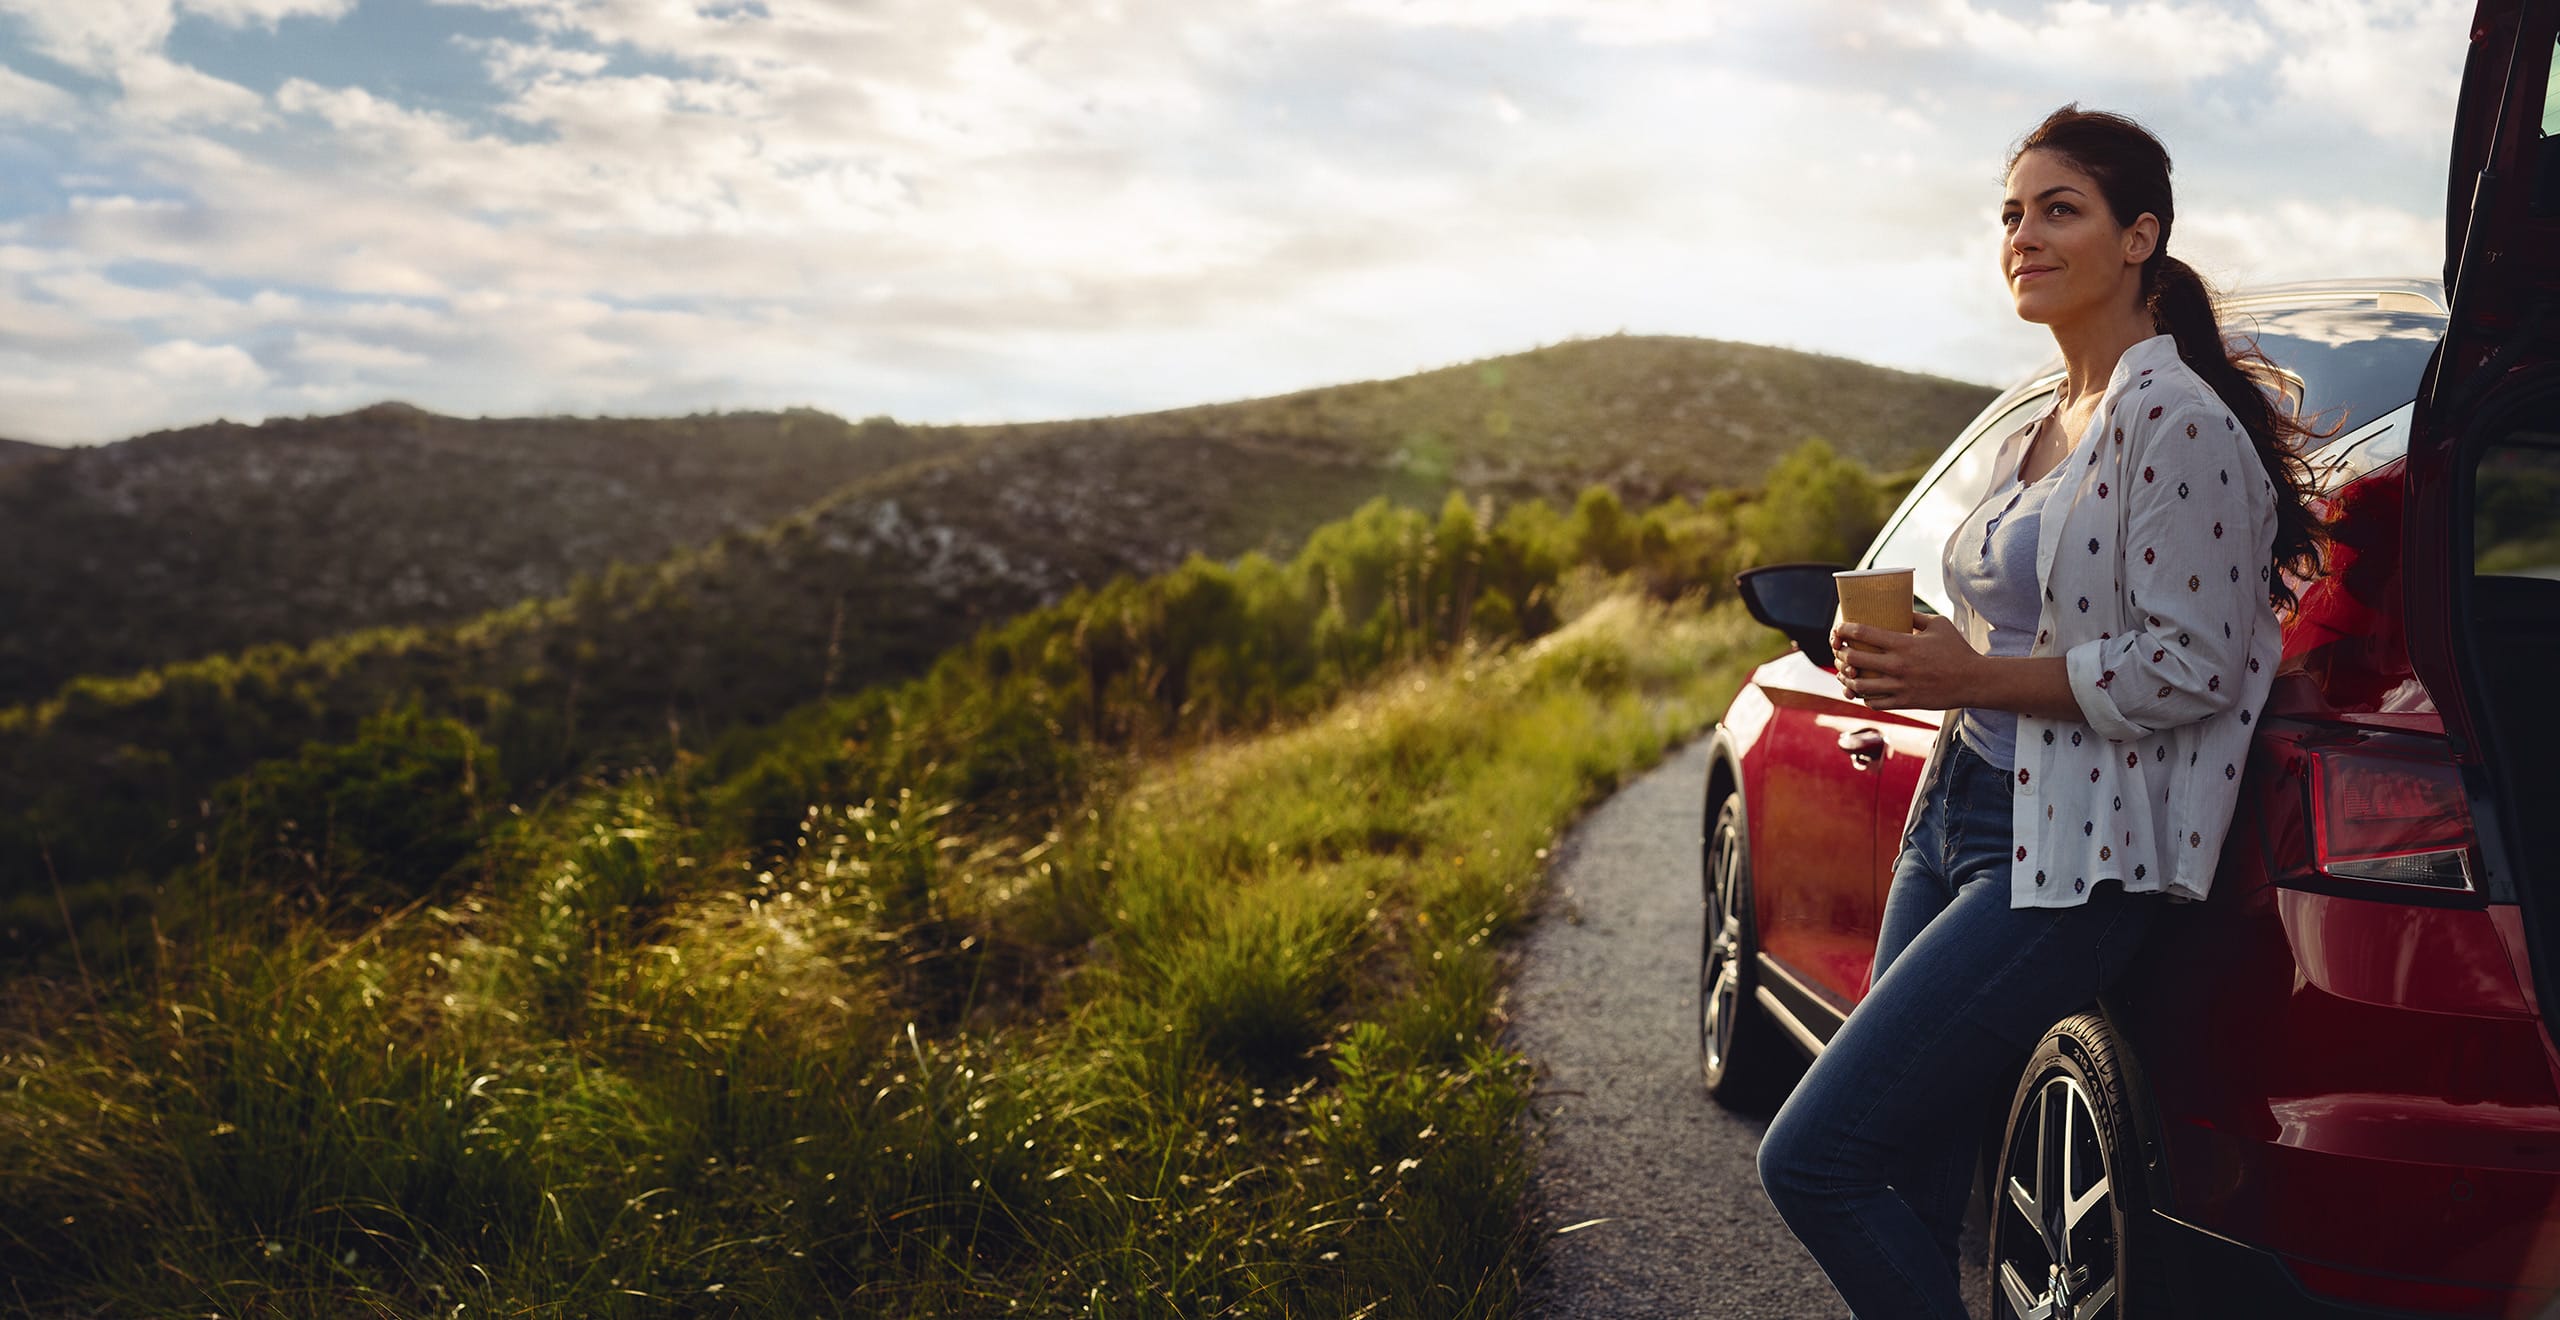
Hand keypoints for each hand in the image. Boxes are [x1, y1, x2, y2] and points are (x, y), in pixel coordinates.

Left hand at [1829, 613, 1983, 710]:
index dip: (1845, 629)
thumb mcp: (1939, 625)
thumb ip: (1915, 616)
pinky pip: (1874, 703)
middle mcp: (1898, 666)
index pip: (1864, 634)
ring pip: (1859, 686)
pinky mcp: (1905, 702)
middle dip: (1841, 654)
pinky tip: (1863, 691)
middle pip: (1854, 660)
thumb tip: (1898, 608)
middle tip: (1840, 651)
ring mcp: (1900, 687)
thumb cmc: (1957, 650)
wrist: (1973, 681)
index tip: (1839, 628)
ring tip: (1845, 673)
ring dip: (1847, 679)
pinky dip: (1864, 697)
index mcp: (1904, 644)